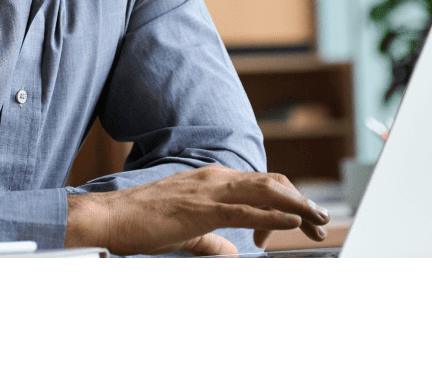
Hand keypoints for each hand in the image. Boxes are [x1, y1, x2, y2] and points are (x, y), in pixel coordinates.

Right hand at [66, 165, 329, 255]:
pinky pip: (246, 210)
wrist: (110, 217)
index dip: (286, 202)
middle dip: (302, 202)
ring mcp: (209, 190)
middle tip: (321, 221)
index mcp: (212, 180)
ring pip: (266, 192)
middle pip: (272, 184)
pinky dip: (274, 215)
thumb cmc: (141, 223)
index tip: (300, 223)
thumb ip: (211, 240)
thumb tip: (230, 252)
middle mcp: (215, 177)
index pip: (260, 185)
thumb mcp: (185, 232)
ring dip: (297, 205)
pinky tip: (292, 222)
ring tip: (318, 219)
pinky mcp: (202, 208)